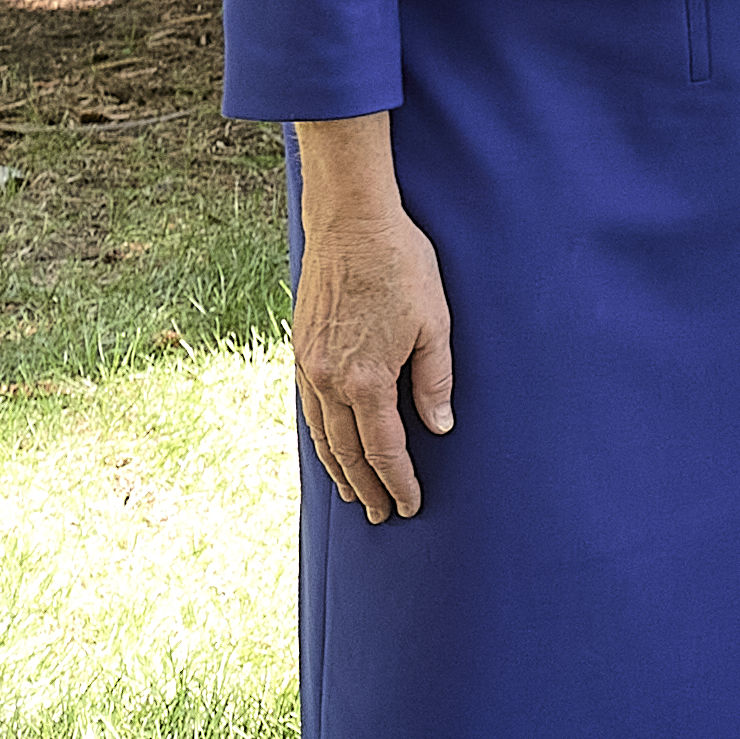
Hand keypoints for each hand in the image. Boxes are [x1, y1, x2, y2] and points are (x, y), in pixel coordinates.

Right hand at [293, 194, 455, 522]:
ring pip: (321, 436)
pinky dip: (319, 437)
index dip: (399, 481)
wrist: (351, 224)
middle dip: (367, 486)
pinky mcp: (300, 352)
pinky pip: (308, 409)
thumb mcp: (435, 321)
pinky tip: (329, 444)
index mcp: (366, 380)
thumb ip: (435, 379)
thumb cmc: (402, 266)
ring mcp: (309, 368)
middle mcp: (330, 382)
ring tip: (355, 493)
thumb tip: (438, 426)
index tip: (410, 505)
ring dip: (339, 468)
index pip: (384, 448)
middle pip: (347, 452)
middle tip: (383, 514)